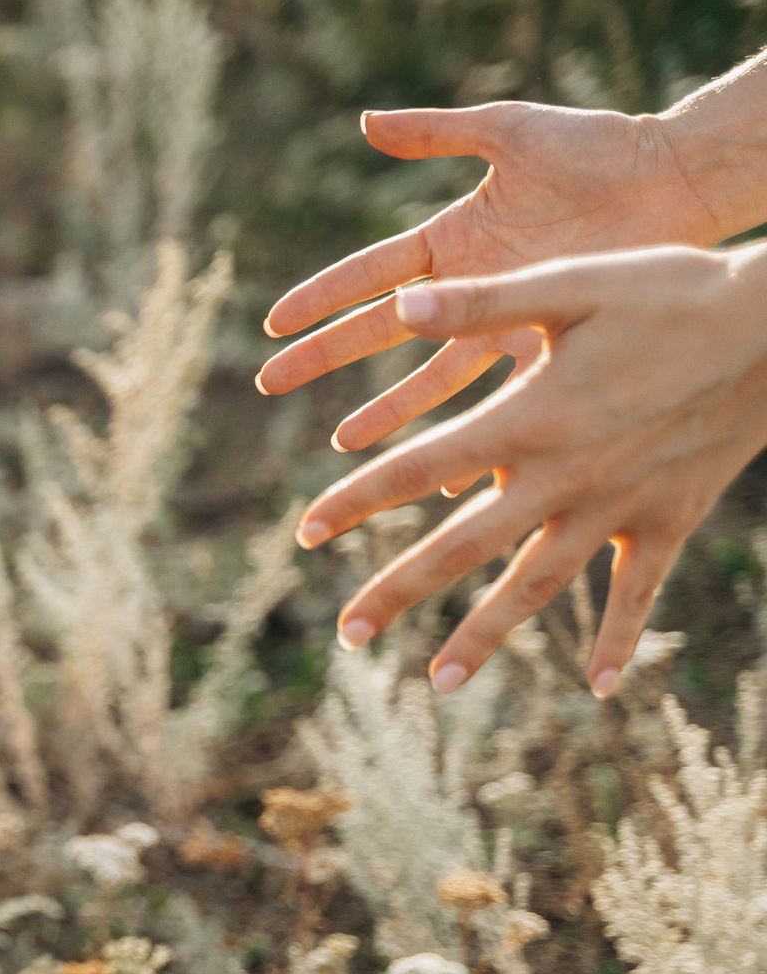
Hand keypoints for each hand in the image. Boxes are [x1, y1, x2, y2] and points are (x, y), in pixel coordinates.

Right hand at [256, 104, 726, 449]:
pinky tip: (440, 470)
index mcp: (450, 238)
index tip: (273, 323)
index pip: (367, 273)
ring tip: (342, 444)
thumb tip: (364, 123)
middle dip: (323, 357)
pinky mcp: (546, 344)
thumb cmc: (596, 148)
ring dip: (385, 411)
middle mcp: (468, 287)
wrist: (673, 181)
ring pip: (428, 377)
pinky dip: (470, 432)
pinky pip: (497, 398)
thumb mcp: (507, 130)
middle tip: (269, 383)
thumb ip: (435, 132)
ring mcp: (504, 320)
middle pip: (379, 329)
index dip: (320, 297)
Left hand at [297, 244, 766, 695]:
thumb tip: (399, 304)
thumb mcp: (570, 284)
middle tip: (346, 637)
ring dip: (486, 635)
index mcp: (526, 420)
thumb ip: (480, 304)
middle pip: (463, 546)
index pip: (417, 470)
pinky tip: (599, 689)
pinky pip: (638, 592)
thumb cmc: (669, 292)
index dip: (356, 502)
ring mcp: (617, 508)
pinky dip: (618, 637)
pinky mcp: (669, 519)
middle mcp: (564, 478)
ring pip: (537, 585)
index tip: (304, 534)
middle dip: (399, 591)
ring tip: (439, 681)